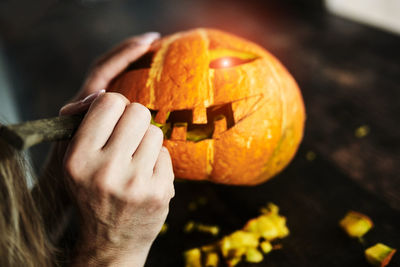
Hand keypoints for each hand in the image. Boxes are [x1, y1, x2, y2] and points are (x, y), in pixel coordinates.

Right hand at [34, 32, 160, 243]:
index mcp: (78, 159)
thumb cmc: (91, 192)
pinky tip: (145, 177)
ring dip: (146, 141)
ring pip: (155, 131)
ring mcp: (136, 183)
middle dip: (134, 119)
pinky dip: (157, 161)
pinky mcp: (160, 191)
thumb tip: (105, 93)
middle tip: (128, 136)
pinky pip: (166, 153)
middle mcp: (106, 171)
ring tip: (135, 161)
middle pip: (138, 112)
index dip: (114, 105)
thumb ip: (82, 123)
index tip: (114, 117)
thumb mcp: (72, 161)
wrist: (110, 241)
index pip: (108, 102)